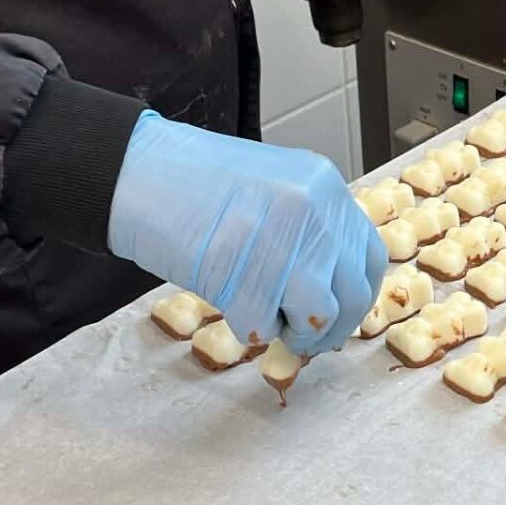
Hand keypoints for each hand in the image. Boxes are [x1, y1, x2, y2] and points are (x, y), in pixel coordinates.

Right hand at [108, 111, 385, 353]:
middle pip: (351, 294)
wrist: (136, 170)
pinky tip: (229, 303)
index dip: (355, 296)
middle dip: (327, 327)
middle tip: (300, 334)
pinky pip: (264, 327)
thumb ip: (309, 233)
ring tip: (266, 317)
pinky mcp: (242, 270)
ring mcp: (281, 239)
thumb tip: (330, 298)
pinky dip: (248, 327)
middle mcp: (313, 209)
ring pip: (317, 316)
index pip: (369, 258)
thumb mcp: (275, 190)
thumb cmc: (195, 184)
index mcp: (324, 186)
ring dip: (292, 332)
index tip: (336, 314)